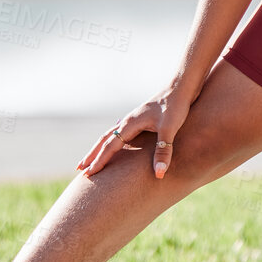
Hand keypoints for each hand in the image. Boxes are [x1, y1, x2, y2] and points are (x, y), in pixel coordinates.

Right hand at [76, 79, 195, 178]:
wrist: (182, 87)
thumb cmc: (176, 106)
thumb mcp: (170, 129)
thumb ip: (163, 151)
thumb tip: (158, 174)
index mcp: (130, 124)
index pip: (110, 145)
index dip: (99, 161)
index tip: (88, 174)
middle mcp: (128, 121)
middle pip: (105, 139)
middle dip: (92, 154)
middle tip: (79, 168)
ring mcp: (134, 119)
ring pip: (111, 135)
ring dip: (100, 148)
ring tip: (92, 158)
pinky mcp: (142, 118)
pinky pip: (121, 132)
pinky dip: (113, 141)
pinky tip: (117, 145)